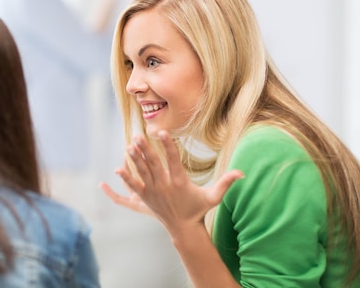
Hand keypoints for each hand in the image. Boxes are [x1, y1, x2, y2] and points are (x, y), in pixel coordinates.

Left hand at [100, 130, 243, 232]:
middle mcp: (164, 186)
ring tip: (129, 145)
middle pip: (154, 164)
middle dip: (146, 149)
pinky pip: (132, 187)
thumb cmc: (198, 209)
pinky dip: (125, 178)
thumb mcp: (213, 197)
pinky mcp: (144, 198)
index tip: (162, 132)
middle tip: (139, 135)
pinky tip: (117, 169)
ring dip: (134, 159)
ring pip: (142, 173)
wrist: (183, 228)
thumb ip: (226, 183)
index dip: (168, 146)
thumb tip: (242, 173)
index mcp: (179, 182)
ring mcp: (153, 192)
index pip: (173, 160)